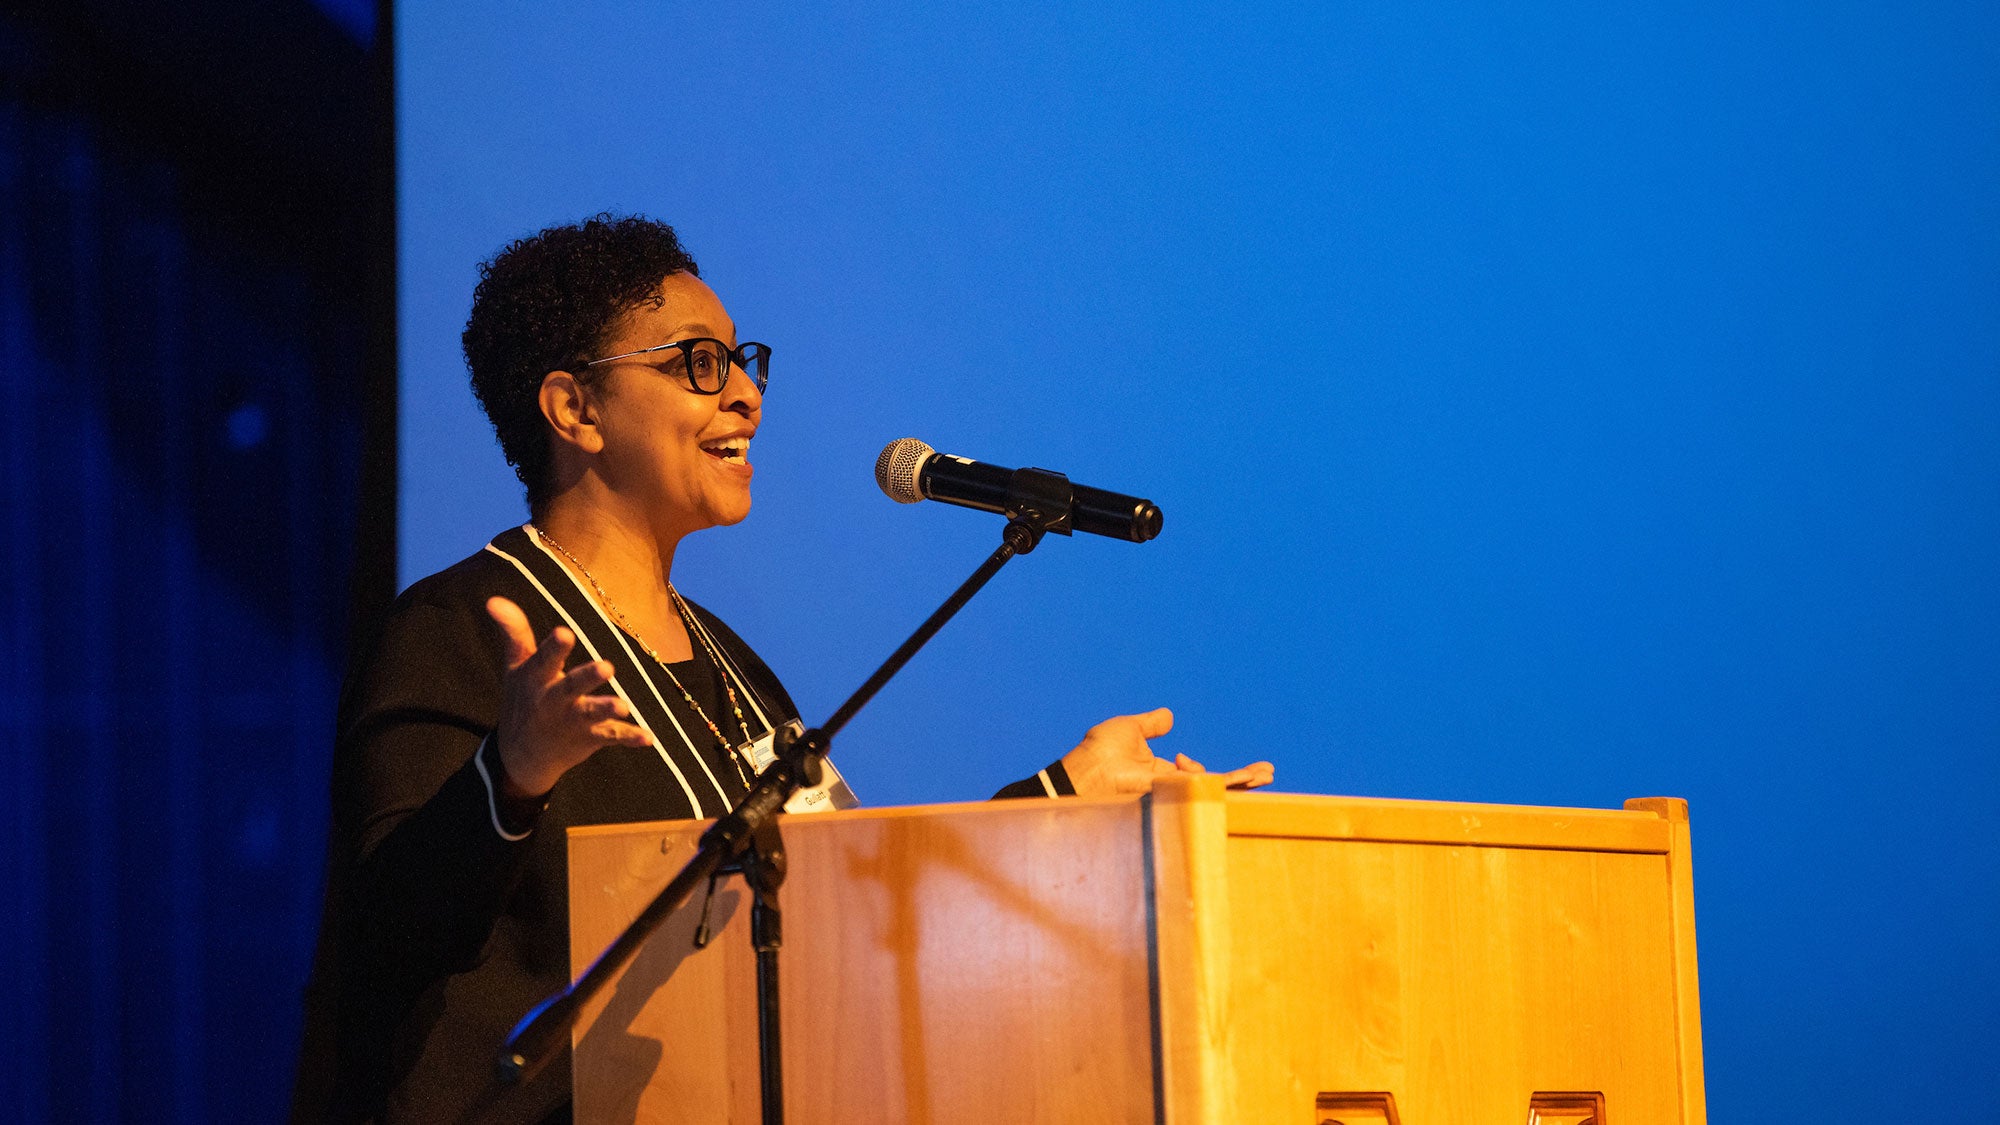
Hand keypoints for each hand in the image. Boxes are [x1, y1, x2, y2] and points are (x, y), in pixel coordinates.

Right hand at [487, 596, 651, 798]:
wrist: (521, 756)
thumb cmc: (522, 700)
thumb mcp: (515, 667)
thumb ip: (514, 633)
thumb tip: (494, 600)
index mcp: (537, 680)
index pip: (545, 660)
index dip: (554, 648)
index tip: (565, 632)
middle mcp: (554, 701)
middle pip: (571, 687)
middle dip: (587, 678)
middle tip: (606, 667)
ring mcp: (573, 721)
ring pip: (592, 714)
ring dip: (607, 709)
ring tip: (624, 706)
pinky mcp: (590, 737)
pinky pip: (612, 737)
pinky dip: (629, 737)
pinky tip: (648, 737)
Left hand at [1059, 707, 1275, 796]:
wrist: (1087, 767)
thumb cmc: (1099, 752)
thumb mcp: (1129, 729)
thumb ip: (1150, 724)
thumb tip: (1168, 716)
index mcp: (1160, 774)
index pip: (1193, 776)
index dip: (1199, 770)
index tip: (1181, 757)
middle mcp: (1172, 786)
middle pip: (1214, 785)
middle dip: (1241, 780)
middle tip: (1265, 773)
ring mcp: (1176, 792)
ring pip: (1218, 790)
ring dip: (1244, 781)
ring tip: (1267, 775)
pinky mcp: (1176, 792)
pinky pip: (1209, 789)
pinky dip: (1232, 784)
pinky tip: (1251, 779)